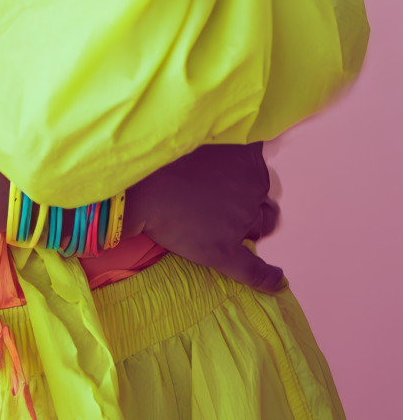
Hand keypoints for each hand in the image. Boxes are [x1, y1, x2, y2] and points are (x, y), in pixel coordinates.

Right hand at [122, 142, 283, 293]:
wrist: (142, 186)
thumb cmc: (169, 159)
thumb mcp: (208, 139)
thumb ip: (229, 148)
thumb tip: (241, 155)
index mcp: (250, 161)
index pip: (261, 179)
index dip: (246, 186)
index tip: (227, 185)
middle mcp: (252, 191)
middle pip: (264, 206)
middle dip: (251, 208)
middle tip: (221, 205)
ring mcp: (240, 222)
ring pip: (257, 230)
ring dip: (247, 229)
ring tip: (219, 225)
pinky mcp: (224, 251)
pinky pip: (254, 270)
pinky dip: (269, 278)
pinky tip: (277, 281)